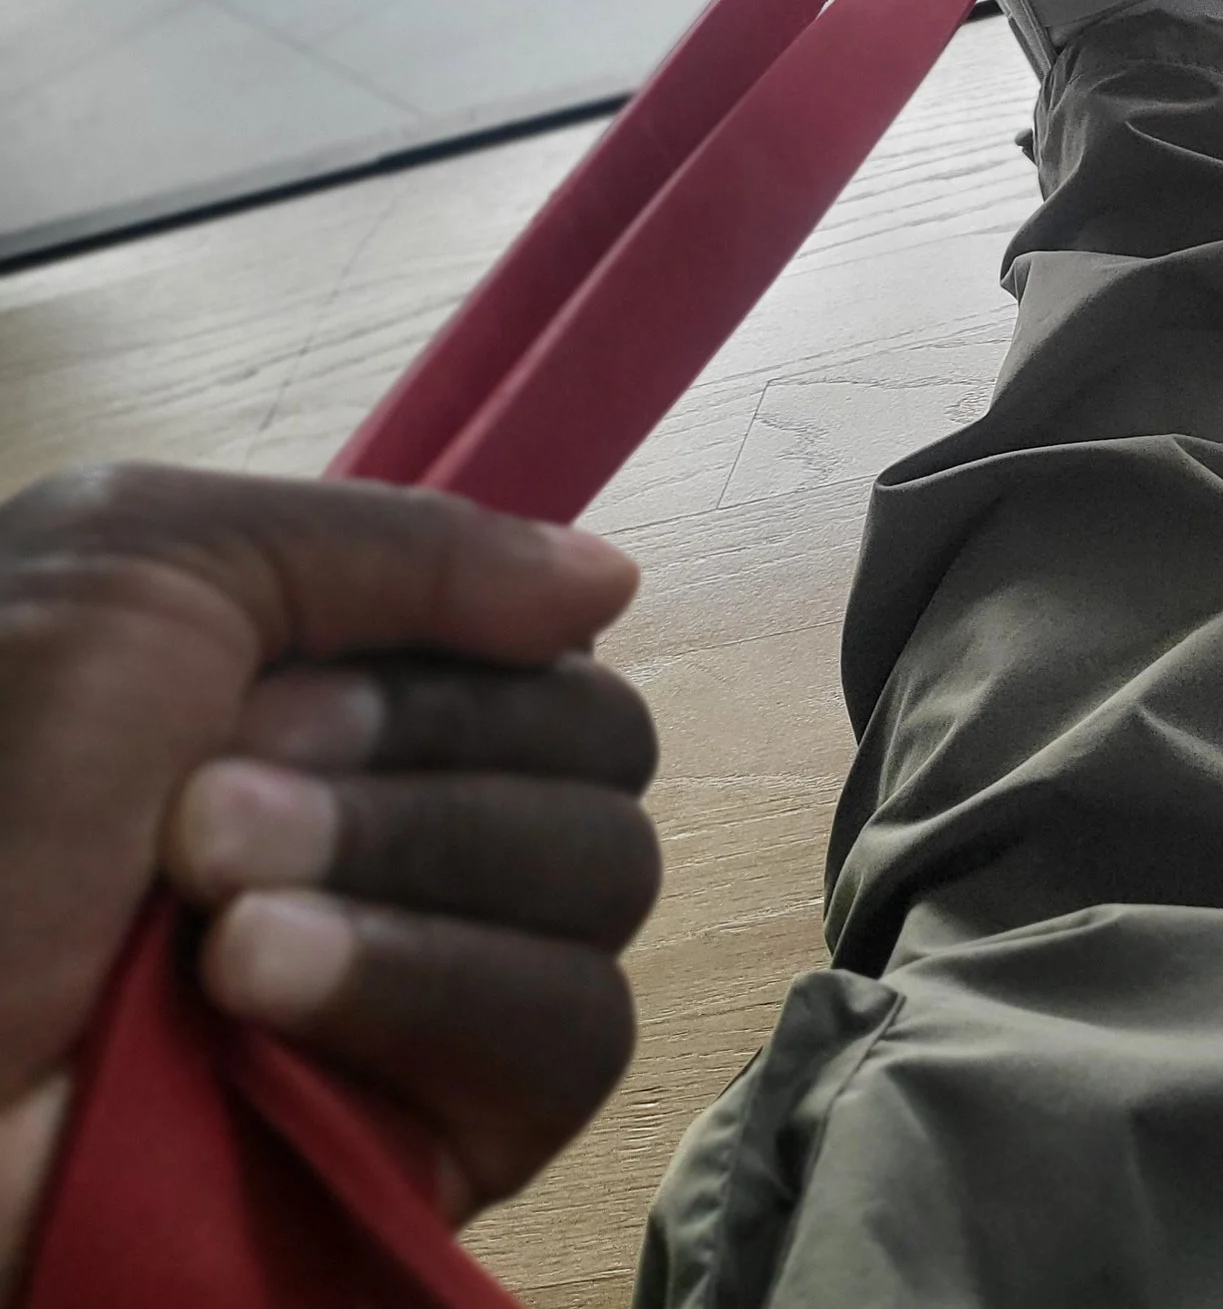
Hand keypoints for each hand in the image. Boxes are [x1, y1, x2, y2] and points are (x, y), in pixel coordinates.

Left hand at [0, 463, 658, 1279]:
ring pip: (609, 875)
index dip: (457, 653)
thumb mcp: (154, 566)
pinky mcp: (451, 1132)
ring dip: (410, 868)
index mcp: (364, 696)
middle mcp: (422, 824)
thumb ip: (403, 545)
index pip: (553, 643)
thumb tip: (614, 576)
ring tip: (213, 918)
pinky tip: (266, 1003)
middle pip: (605, 747)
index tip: (283, 683)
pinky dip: (435, 989)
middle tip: (210, 806)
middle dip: (416, 759)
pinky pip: (574, 1031)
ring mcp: (447, 982)